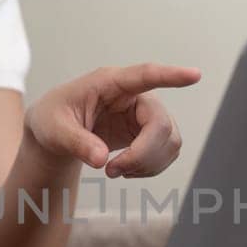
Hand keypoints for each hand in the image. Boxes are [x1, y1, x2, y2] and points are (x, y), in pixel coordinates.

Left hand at [25, 63, 201, 177]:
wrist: (55, 133)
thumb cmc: (52, 120)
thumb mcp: (54, 129)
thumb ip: (76, 142)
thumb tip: (102, 160)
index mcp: (109, 83)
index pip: (146, 75)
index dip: (171, 76)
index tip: (195, 75)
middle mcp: (134, 96)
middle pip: (160, 123)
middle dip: (142, 154)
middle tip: (112, 172)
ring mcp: (144, 114)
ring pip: (170, 140)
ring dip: (147, 163)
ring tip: (115, 172)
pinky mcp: (148, 133)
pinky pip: (167, 152)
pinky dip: (150, 168)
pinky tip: (126, 170)